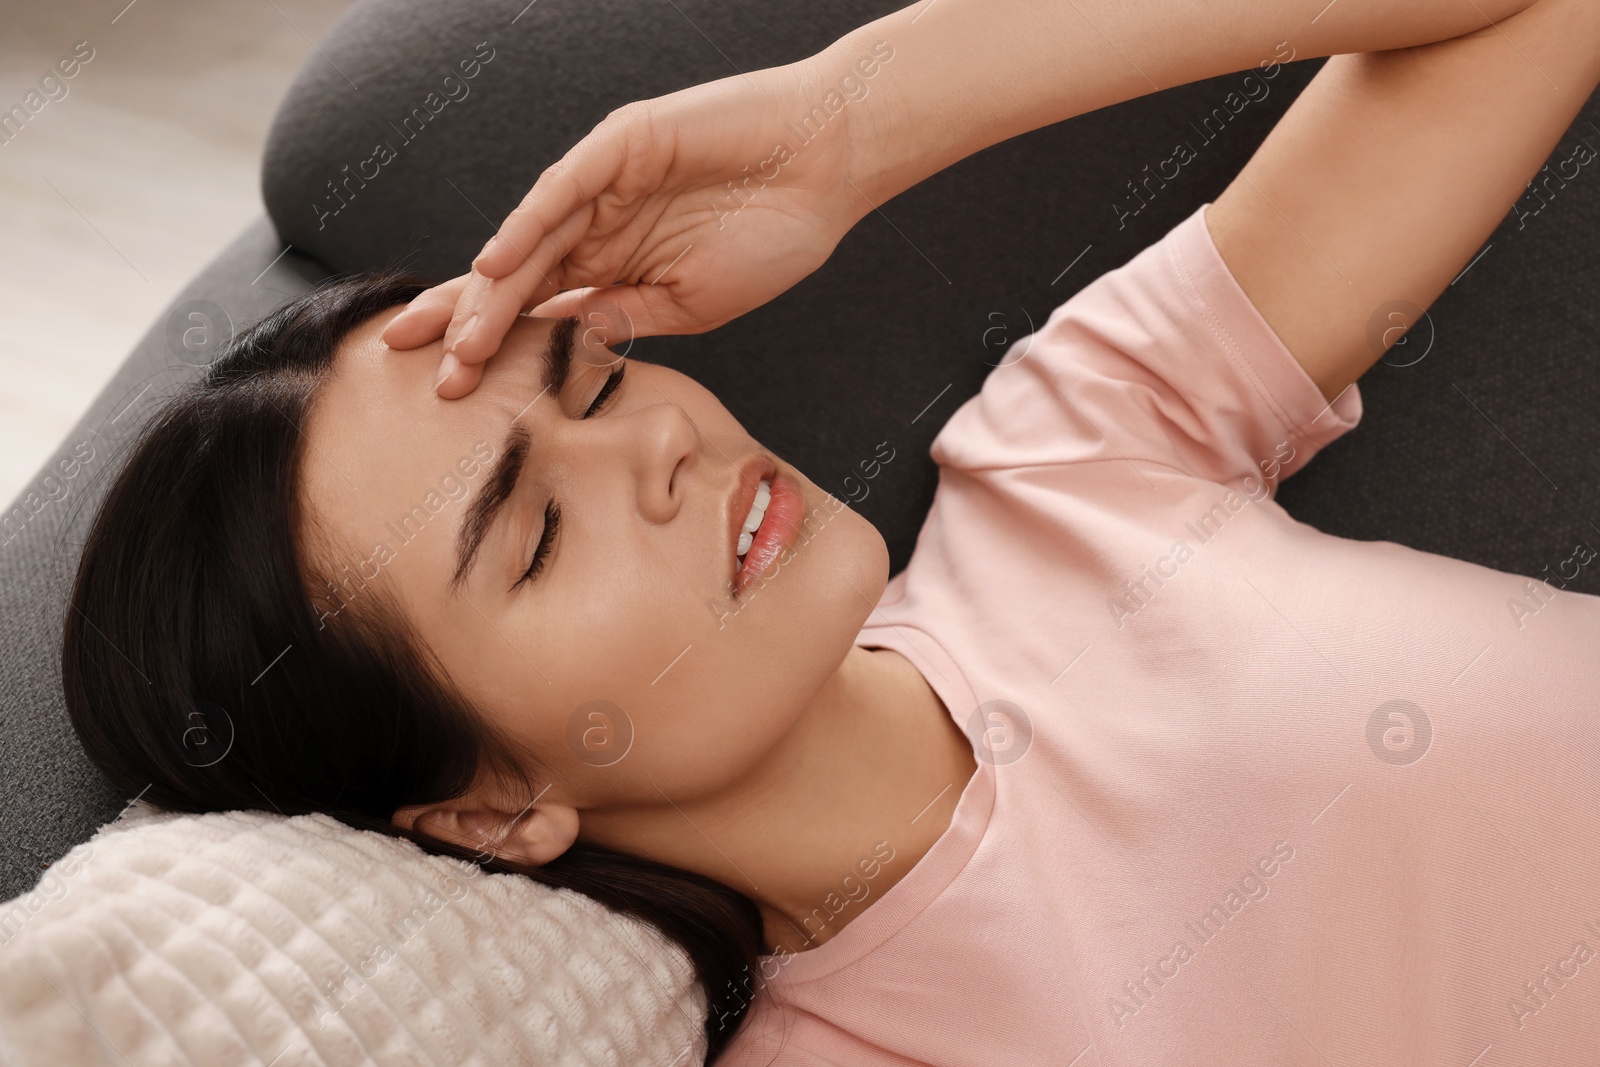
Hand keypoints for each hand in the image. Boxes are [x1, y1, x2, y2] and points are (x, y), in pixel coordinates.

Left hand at [383, 57, 873, 397]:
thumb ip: (626, 319)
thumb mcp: (693, 305)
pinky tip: (496, 264)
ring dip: (490, 293)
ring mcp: (604, 183)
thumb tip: (564, 346)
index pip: (535, 310)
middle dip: (466, 324)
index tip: (450, 392)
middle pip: (513, 279)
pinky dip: (528, 225)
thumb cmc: (773, 234)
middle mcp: (597, 224)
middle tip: (423, 370)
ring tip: (456, 341)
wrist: (828, 165)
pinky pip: (563, 189)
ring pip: (529, 242)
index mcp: (614, 265)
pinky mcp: (621, 145)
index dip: (491, 345)